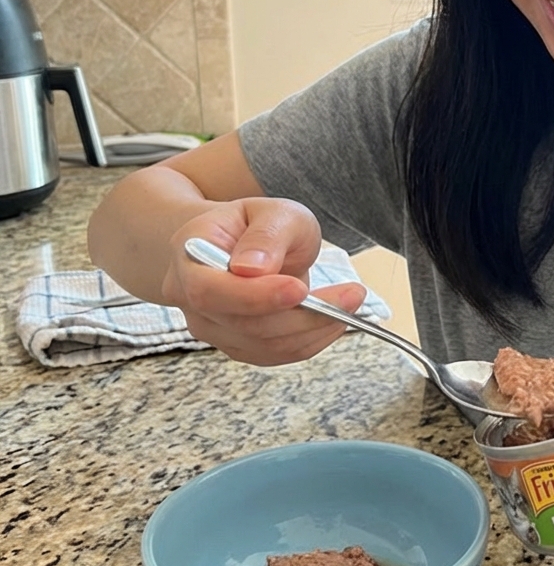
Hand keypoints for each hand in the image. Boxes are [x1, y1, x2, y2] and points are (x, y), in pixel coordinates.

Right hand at [162, 197, 366, 364]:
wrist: (246, 244)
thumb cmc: (257, 225)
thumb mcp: (274, 211)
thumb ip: (267, 235)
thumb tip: (254, 267)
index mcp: (190, 253)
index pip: (210, 289)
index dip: (255, 296)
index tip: (300, 289)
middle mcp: (189, 296)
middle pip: (242, 323)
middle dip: (302, 315)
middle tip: (352, 295)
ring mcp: (210, 326)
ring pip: (264, 344)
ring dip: (314, 328)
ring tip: (351, 301)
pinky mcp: (237, 344)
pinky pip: (276, 354)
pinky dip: (311, 340)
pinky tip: (334, 319)